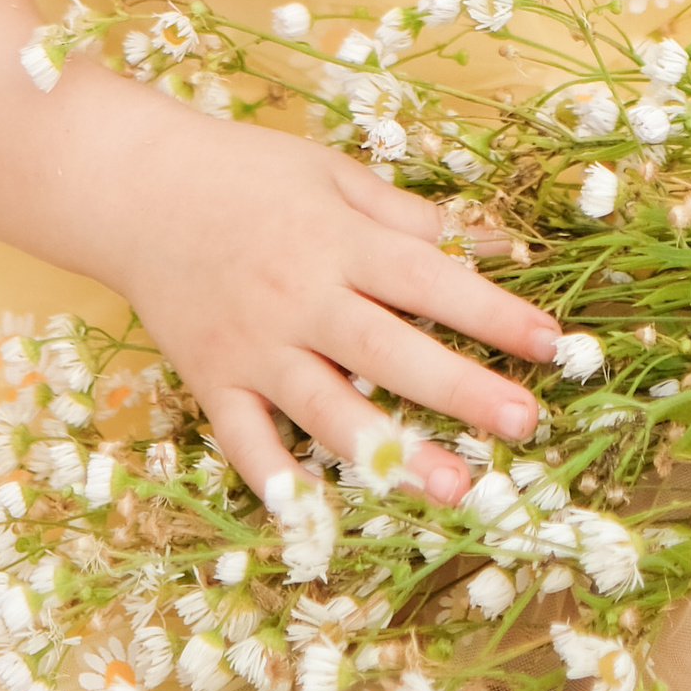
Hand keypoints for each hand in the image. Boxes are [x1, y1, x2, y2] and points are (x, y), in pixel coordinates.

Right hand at [115, 109, 559, 508]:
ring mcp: (254, 348)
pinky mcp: (213, 383)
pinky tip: (317, 516)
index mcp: (338, 242)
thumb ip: (413, 217)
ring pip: (329, 411)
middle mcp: (300, 300)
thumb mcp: (335, 177)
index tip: (553, 342)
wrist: (137, 190)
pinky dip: (277, 480)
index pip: (429, 279)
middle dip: (462, 391)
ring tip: (453, 490)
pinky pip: (246, 442)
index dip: (494, 312)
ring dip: (392, 453)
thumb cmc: (247, 174)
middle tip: (525, 425)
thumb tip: (500, 241)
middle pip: (391, 352)